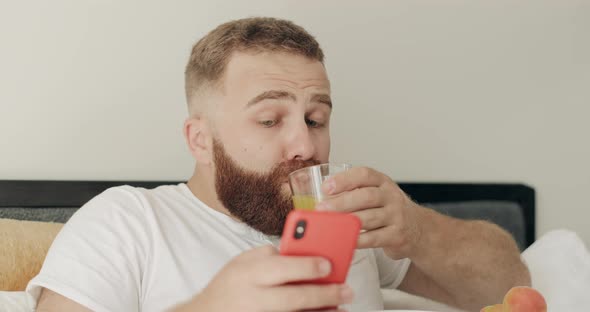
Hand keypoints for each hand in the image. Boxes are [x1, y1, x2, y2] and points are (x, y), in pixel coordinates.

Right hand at [177, 245, 352, 311]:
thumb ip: (269, 254)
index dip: (308, 266)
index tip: (329, 264)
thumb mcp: (241, 261)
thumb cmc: (228, 286)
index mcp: (248, 273)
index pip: (281, 267)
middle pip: (294, 297)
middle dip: (324, 294)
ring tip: (341, 306)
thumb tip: (301, 253)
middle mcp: (253, 297)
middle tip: (346, 289)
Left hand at [316, 167, 421, 259]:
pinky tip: (345, 239)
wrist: (419, 229)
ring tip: (329, 224)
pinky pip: (375, 238)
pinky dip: (358, 239)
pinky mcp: (398, 236)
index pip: (364, 174)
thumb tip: (321, 198)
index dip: (344, 179)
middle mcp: (391, 196)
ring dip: (347, 221)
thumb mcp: (377, 194)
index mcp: (382, 182)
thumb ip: (355, 192)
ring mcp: (396, 216)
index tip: (326, 187)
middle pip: (366, 196)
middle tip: (321, 208)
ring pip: (370, 217)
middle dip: (341, 202)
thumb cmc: (389, 210)